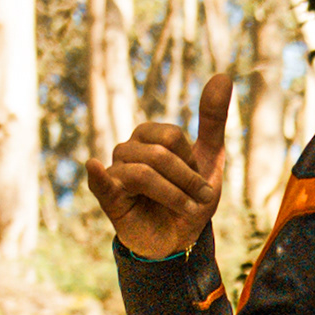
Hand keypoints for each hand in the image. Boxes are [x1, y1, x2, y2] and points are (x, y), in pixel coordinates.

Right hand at [90, 70, 232, 259]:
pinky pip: (102, 182)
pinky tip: (91, 166)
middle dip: (187, 179)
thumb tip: (223, 75)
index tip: (199, 183)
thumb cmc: (191, 197)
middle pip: (160, 152)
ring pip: (144, 172)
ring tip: (186, 209)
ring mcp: (115, 172)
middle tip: (198, 200)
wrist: (180, 240)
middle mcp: (128, 149)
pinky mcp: (108, 198)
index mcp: (148, 137)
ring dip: (174, 194)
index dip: (191, 163)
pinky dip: (97, 175)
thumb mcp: (209, 159)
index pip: (171, 136)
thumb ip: (212, 120)